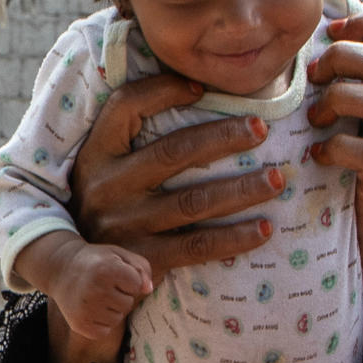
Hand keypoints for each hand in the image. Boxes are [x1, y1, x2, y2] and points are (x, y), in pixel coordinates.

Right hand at [42, 241, 157, 343]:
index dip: (128, 279)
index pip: (136, 285)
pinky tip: (91, 309)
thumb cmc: (96, 261)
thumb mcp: (119, 255)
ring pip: (117, 318)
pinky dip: (101, 323)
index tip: (113, 273)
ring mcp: (86, 309)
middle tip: (102, 285)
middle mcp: (95, 290)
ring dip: (111, 309)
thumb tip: (148, 290)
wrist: (60, 269)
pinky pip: (104, 331)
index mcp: (106, 269)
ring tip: (96, 296)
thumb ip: (141, 268)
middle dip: (120, 295)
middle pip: (127, 304)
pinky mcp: (79, 324)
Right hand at [68, 71, 286, 273]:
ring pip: (193, 201)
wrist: (86, 276)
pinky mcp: (144, 259)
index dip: (162, 90)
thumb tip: (192, 86)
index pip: (125, 107)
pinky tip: (263, 229)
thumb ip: (131, 134)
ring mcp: (125, 225)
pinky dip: (233, 238)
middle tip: (261, 130)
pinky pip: (197, 245)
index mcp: (97, 154)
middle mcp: (107, 187)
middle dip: (223, 138)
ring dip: (241, 189)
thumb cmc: (110, 205)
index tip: (201, 88)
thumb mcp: (103, 168)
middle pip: (173, 153)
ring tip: (276, 181)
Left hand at [305, 9, 362, 295]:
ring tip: (316, 118)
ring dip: (341, 98)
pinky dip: (338, 148)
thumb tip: (301, 65)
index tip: (332, 31)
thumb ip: (343, 102)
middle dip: (346, 57)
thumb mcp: (356, 136)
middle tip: (315, 77)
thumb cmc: (361, 191)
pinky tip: (317, 155)